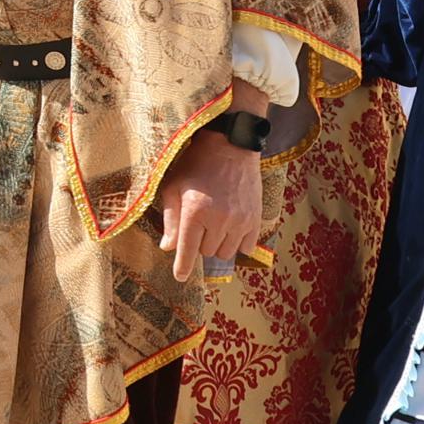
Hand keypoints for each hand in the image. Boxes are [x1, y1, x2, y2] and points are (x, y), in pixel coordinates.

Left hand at [154, 122, 261, 276]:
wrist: (231, 146)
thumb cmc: (196, 164)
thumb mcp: (173, 186)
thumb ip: (170, 219)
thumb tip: (168, 248)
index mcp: (195, 211)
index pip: (187, 251)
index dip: (182, 267)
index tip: (180, 277)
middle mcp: (219, 219)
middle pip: (205, 252)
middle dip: (199, 242)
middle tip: (198, 221)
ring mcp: (240, 220)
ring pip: (225, 252)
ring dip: (217, 243)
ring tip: (214, 222)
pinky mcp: (255, 219)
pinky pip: (245, 248)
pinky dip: (236, 242)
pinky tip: (230, 226)